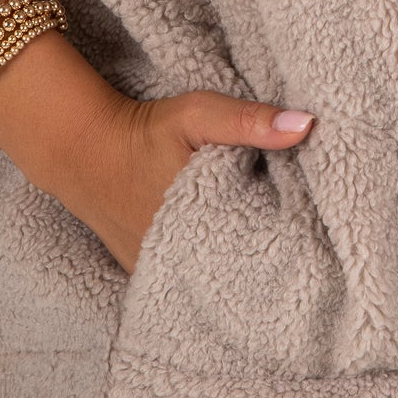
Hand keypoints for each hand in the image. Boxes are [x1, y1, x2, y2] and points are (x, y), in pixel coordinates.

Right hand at [55, 86, 315, 275]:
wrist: (84, 149)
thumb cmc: (146, 132)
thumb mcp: (200, 114)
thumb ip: (250, 120)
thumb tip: (306, 125)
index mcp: (204, 226)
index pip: (264, 249)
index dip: (291, 240)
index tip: (312, 233)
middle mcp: (181, 260)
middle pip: (240, 270)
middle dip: (265, 259)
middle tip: (295, 249)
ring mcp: (160, 273)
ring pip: (212, 280)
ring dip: (235, 271)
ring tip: (263, 260)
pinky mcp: (146, 274)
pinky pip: (185, 284)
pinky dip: (204, 274)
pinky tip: (223, 262)